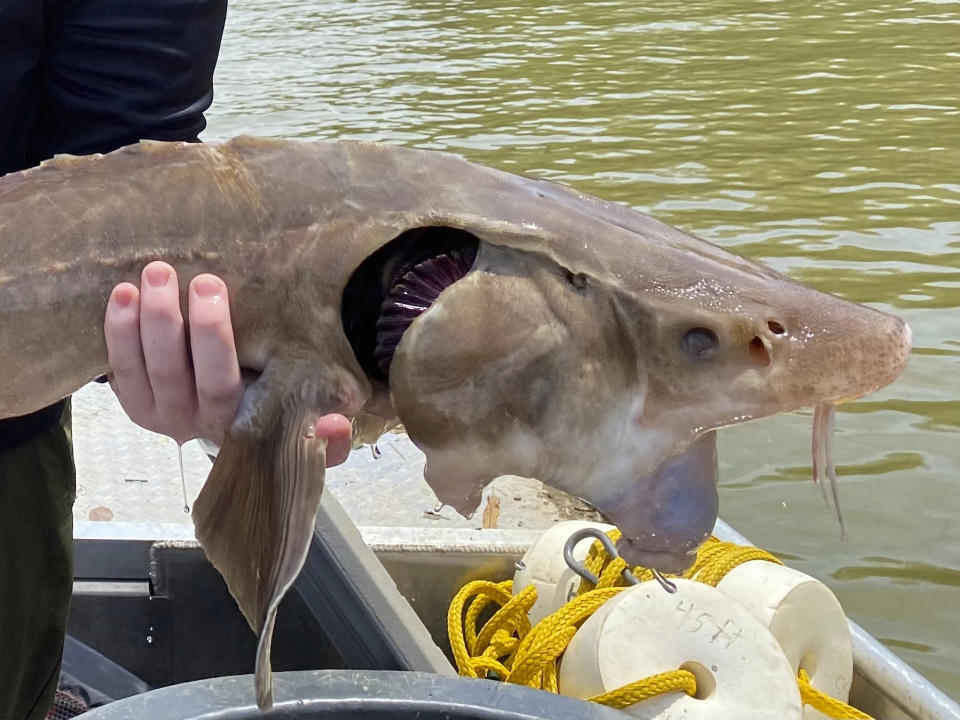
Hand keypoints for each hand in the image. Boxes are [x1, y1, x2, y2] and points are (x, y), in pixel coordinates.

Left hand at [104, 261, 351, 465]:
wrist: (239, 430)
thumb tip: (333, 423)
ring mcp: (159, 415)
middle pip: (176, 372)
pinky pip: (119, 369)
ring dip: (144, 319)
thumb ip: (331, 438)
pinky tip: (123, 294)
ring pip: (145, 368)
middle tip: (188, 273)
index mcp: (235, 423)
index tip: (213, 286)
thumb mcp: (309, 432)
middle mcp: (192, 422)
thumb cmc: (279, 410)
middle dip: (177, 320)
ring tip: (155, 274)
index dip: (212, 339)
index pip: (221, 384)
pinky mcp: (135, 403)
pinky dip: (117, 331)